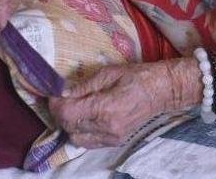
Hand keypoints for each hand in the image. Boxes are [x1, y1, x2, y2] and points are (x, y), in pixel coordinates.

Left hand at [48, 61, 178, 148]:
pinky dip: (81, 132)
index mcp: (106, 107)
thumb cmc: (137, 76)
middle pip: (70, 127)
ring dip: (69, 125)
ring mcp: (112, 137)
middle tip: (60, 99)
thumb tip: (63, 92)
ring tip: (72, 108)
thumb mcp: (110, 73)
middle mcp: (107, 127)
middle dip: (60, 113)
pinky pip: (89, 143)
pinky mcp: (115, 141)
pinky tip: (84, 118)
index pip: (69, 114)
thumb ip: (85, 85)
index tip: (53, 94)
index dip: (56, 105)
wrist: (162, 90)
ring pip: (76, 138)